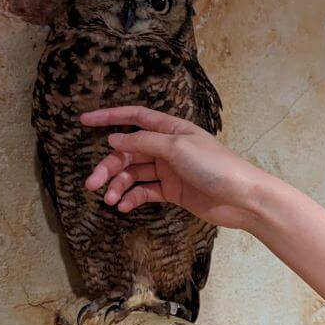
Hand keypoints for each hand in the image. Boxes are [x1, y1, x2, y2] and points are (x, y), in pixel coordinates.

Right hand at [80, 106, 267, 228]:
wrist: (241, 198)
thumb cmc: (215, 166)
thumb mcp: (177, 148)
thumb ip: (144, 142)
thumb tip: (115, 138)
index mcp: (171, 129)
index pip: (135, 118)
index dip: (109, 118)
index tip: (83, 122)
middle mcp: (168, 148)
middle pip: (129, 152)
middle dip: (109, 167)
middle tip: (92, 184)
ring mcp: (170, 170)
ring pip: (135, 174)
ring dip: (119, 186)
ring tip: (109, 200)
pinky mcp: (173, 191)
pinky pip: (146, 191)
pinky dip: (133, 198)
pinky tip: (124, 206)